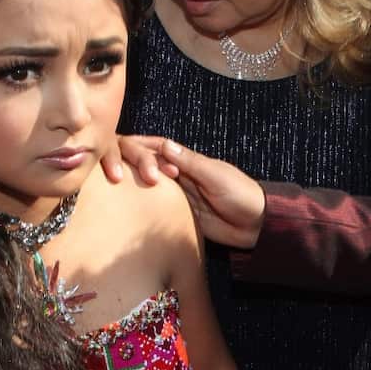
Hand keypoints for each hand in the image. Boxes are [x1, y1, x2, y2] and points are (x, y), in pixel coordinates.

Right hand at [102, 135, 266, 248]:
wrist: (255, 224)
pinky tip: (126, 208)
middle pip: (143, 163)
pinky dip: (139, 204)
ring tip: (115, 188)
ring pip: (144, 184)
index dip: (136, 148)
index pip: (153, 146)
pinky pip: (153, 206)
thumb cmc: (241, 194)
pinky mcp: (175, 214)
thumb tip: (163, 145)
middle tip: (123, 178)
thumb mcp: (215, 175)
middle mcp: (176, 174)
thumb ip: (190, 163)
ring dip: (130, 183)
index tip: (131, 160)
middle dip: (128, 163)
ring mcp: (174, 194)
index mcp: (185, 160)